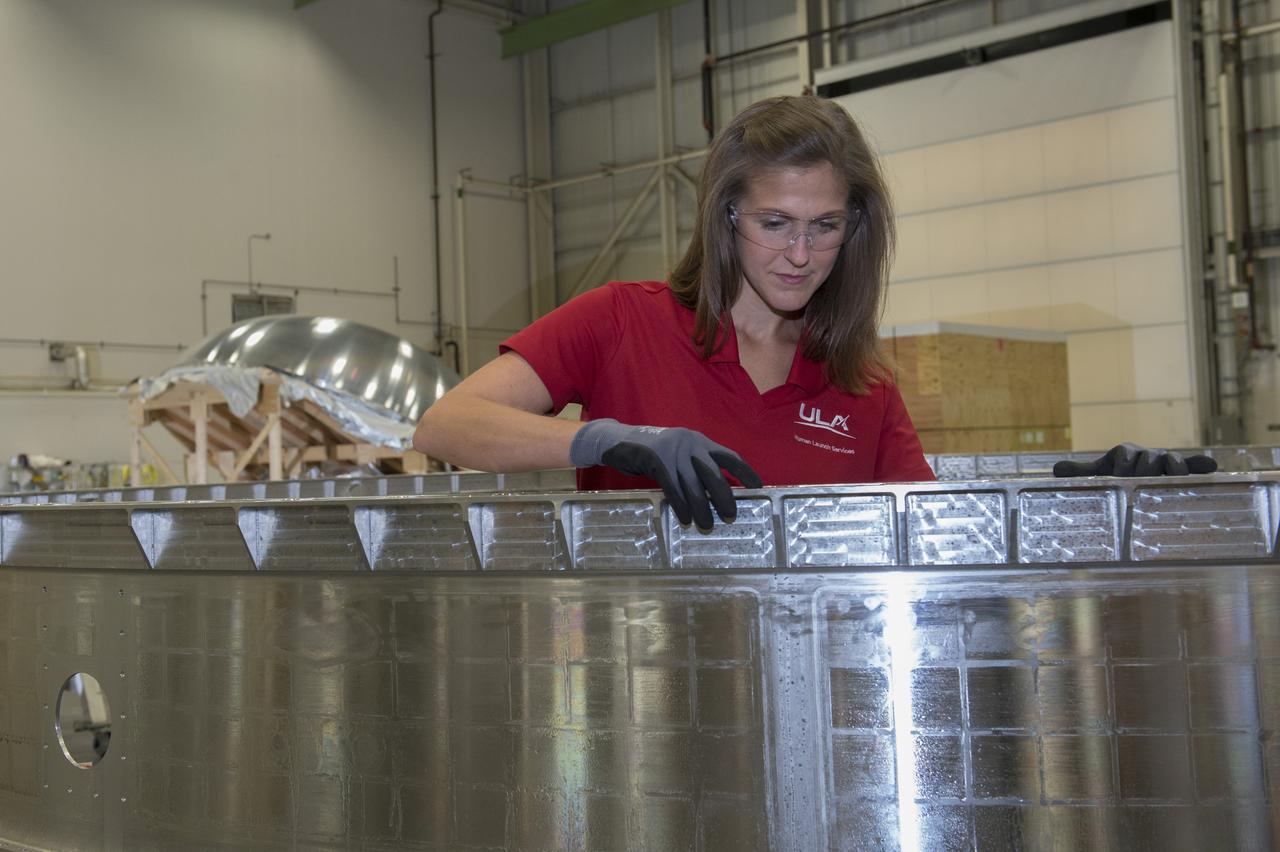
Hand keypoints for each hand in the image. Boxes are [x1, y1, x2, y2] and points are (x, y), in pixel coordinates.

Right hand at [570, 419, 762, 527]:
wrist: (618, 440)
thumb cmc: (652, 452)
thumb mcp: (679, 453)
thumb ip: (696, 467)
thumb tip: (718, 493)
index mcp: (699, 440)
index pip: (728, 456)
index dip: (744, 471)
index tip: (757, 487)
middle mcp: (690, 443)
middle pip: (713, 474)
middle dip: (723, 497)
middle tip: (731, 515)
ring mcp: (673, 450)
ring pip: (693, 485)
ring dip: (701, 509)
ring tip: (707, 525)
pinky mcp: (656, 459)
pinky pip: (673, 488)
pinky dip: (680, 506)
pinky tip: (685, 519)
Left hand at [1053, 443, 1216, 476]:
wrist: (1136, 478)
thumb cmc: (1115, 476)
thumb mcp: (1099, 473)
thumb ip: (1080, 473)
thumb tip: (1054, 471)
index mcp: (1125, 453)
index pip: (1125, 453)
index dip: (1124, 464)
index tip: (1121, 476)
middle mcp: (1146, 455)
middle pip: (1149, 458)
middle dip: (1148, 468)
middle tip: (1146, 481)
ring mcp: (1164, 462)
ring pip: (1171, 461)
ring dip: (1175, 468)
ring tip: (1178, 477)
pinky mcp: (1180, 470)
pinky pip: (1192, 464)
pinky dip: (1201, 464)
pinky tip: (1213, 467)